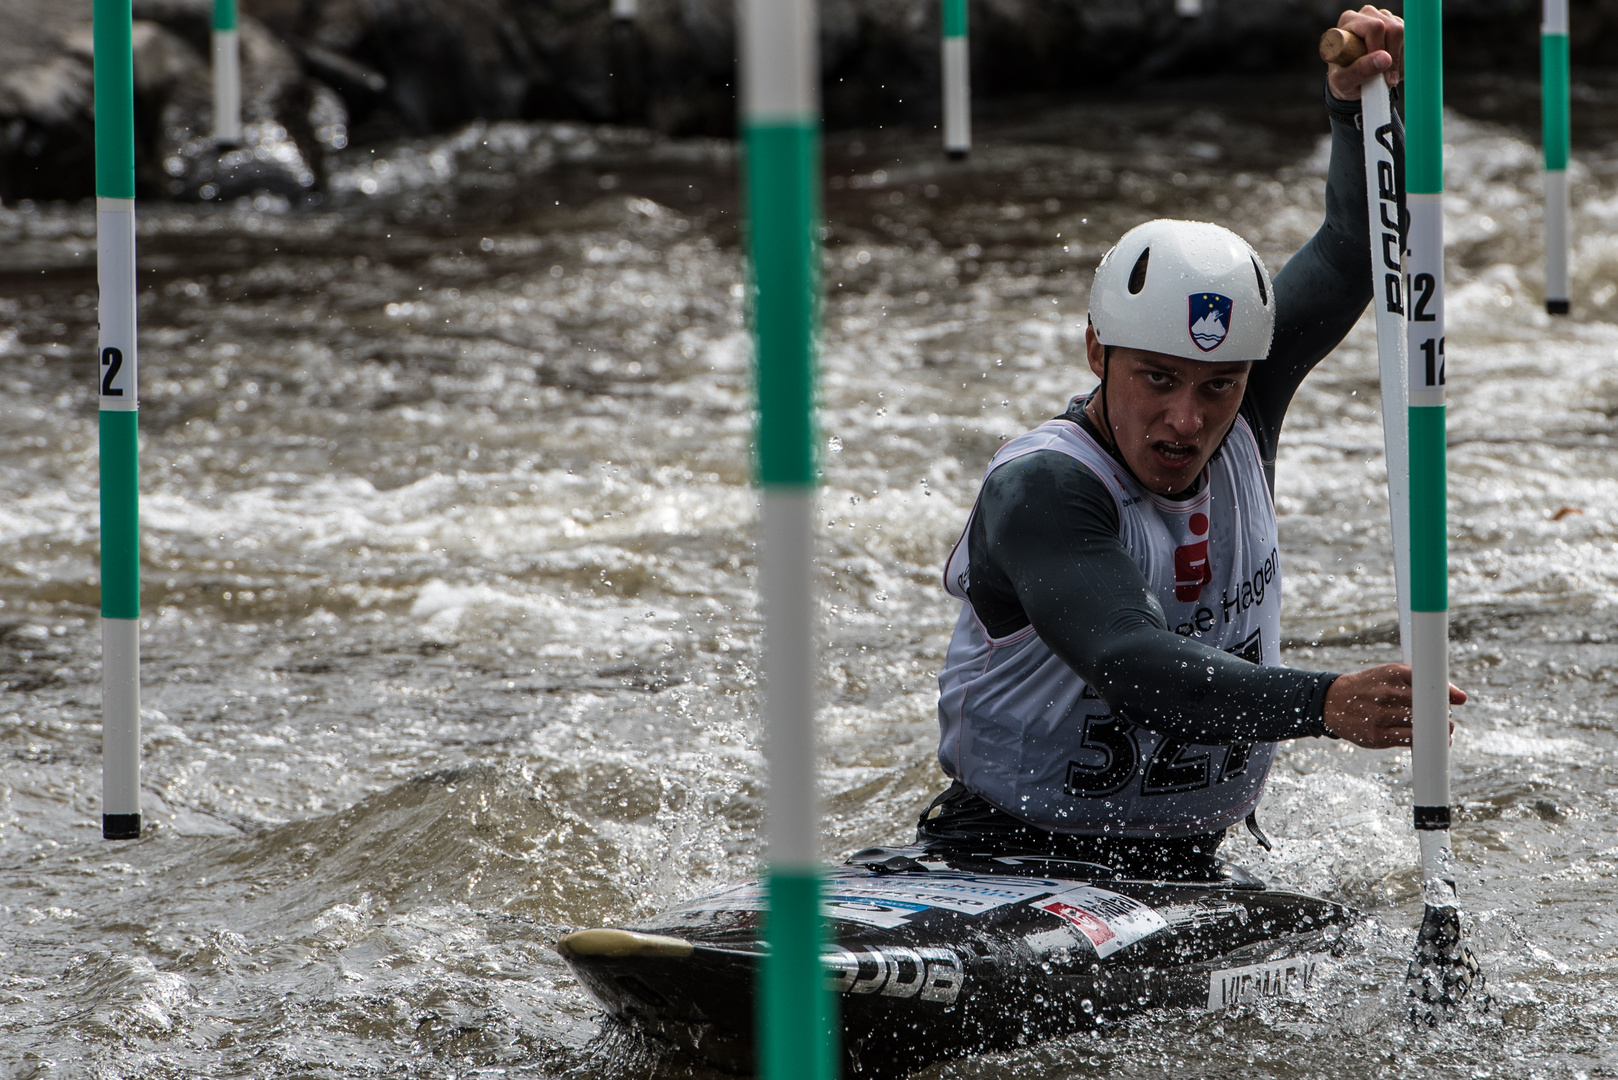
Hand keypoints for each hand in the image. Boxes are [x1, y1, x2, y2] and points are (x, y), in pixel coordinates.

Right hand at [1322, 663, 1465, 748]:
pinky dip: (1423, 740)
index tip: (1458, 700)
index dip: (1447, 693)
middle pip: (1428, 705)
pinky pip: (1410, 739)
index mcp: (1393, 673)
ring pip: (1421, 723)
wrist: (1332, 703)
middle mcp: (1387, 693)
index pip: (1429, 683)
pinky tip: (1428, 740)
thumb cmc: (1370, 688)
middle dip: (1442, 714)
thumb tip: (1462, 698)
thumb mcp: (1391, 675)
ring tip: (1439, 729)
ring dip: (1437, 729)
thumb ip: (1423, 682)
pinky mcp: (1378, 735)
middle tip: (1444, 717)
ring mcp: (1381, 715)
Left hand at [1326, 6, 1403, 100]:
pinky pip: (1410, 40)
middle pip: (1393, 29)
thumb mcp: (1343, 81)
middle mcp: (1368, 15)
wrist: (1350, 82)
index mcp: (1349, 21)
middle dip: (1392, 57)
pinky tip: (1392, 70)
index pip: (1374, 28)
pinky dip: (1404, 60)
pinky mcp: (1397, 26)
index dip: (1379, 49)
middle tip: (1385, 79)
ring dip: (1399, 60)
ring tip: (1386, 77)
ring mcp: (1385, 19)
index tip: (1377, 71)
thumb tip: (1385, 59)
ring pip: (1404, 34)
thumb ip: (1360, 70)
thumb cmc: (1342, 79)